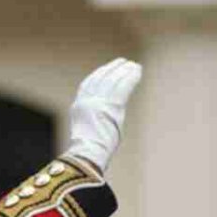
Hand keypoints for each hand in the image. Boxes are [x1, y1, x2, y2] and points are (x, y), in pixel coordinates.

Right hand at [65, 58, 141, 173]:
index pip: (88, 85)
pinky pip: (124, 86)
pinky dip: (131, 77)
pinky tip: (138, 71)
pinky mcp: (112, 106)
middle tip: (123, 62)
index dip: (98, 74)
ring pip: (113, 80)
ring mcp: (99, 102)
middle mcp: (87, 101)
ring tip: (133, 65)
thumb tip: (107, 124)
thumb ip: (96, 122)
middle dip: (112, 69)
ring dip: (124, 71)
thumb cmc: (89, 152)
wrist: (88, 155)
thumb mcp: (88, 133)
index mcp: (78, 107)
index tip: (106, 69)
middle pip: (101, 78)